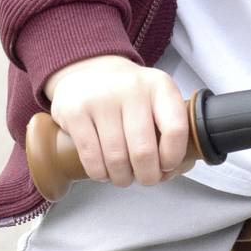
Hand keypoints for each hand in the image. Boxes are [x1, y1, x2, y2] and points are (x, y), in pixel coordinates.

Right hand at [44, 55, 192, 185]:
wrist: (87, 72)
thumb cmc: (129, 97)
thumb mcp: (156, 100)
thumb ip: (171, 132)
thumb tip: (175, 170)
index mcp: (160, 86)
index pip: (175, 129)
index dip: (173, 158)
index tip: (166, 166)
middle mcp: (132, 88)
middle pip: (144, 151)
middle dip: (146, 176)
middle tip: (143, 178)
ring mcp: (101, 98)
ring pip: (116, 159)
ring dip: (121, 178)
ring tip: (122, 176)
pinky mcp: (75, 111)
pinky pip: (91, 157)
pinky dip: (99, 173)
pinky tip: (103, 171)